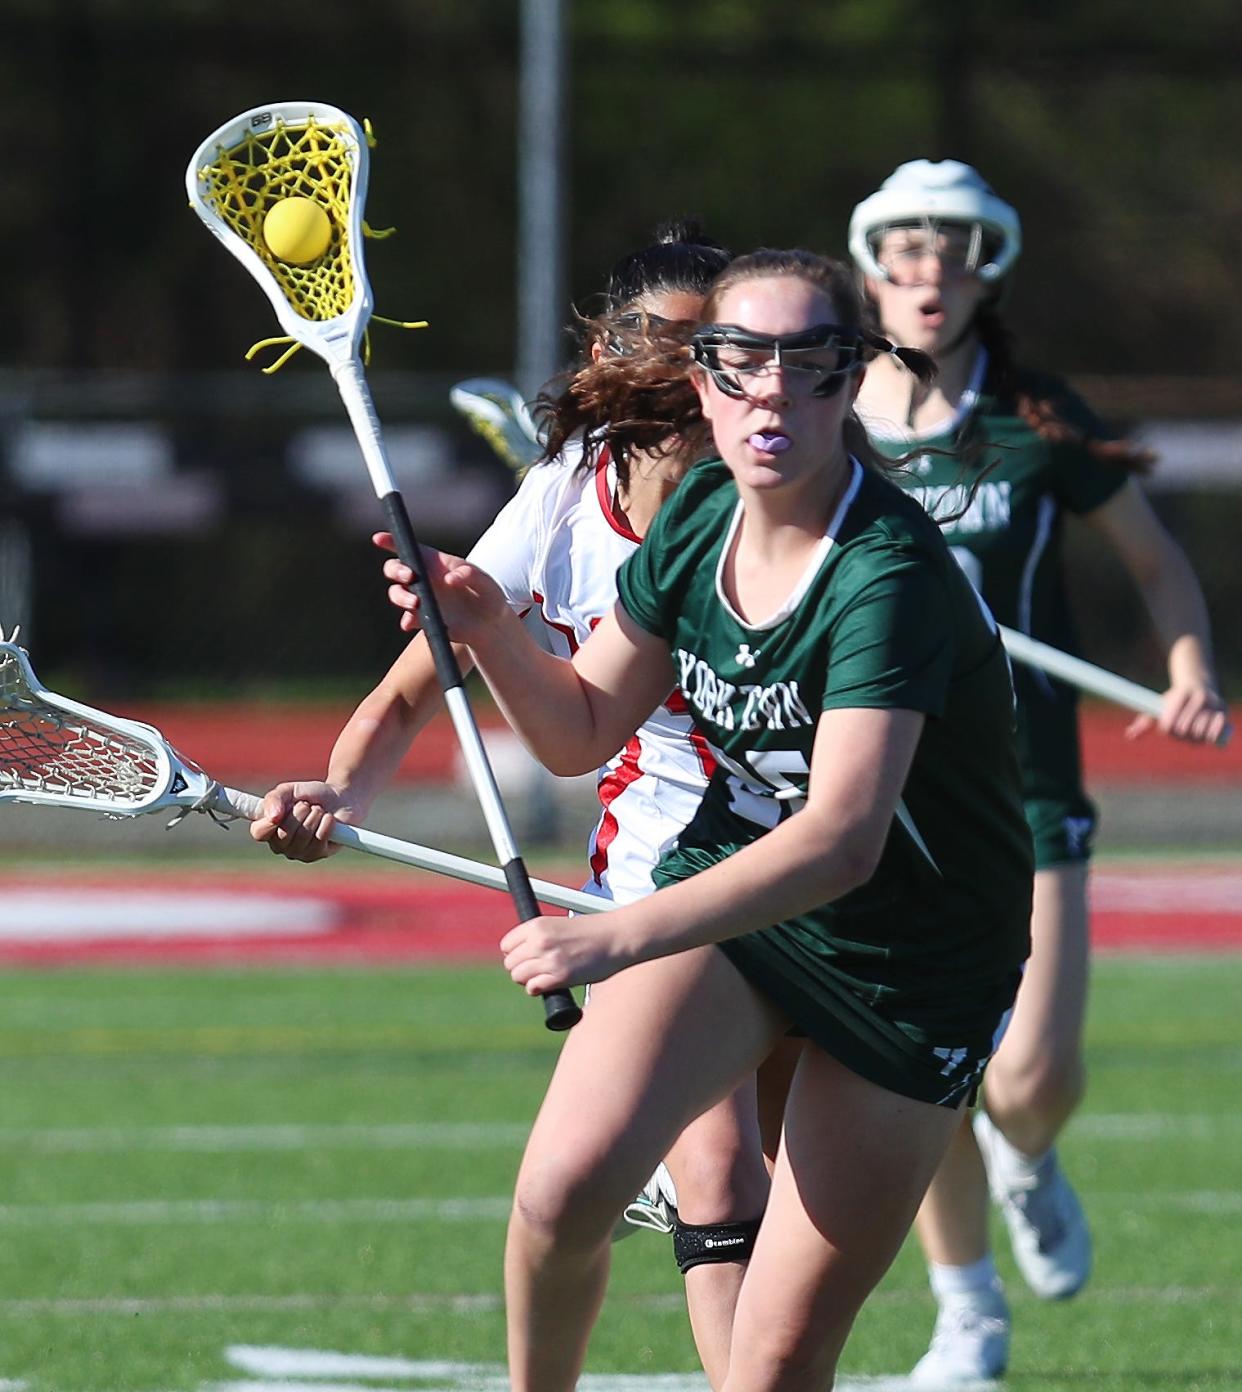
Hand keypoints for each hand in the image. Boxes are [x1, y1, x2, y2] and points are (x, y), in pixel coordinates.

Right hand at [249, 780, 358, 860]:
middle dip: (299, 813)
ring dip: (314, 816)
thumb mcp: (289, 790)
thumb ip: (274, 799)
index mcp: (267, 830)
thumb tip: (273, 817)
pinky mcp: (319, 854)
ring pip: (303, 836)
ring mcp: (299, 853)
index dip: (270, 821)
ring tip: (319, 810)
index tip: (285, 806)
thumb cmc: (310, 795)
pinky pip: (320, 839)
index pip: (258, 833)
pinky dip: (326, 823)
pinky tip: (328, 818)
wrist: (340, 797)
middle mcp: (280, 845)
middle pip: (284, 833)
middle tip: (307, 805)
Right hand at [374, 533, 507, 645]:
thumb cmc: (489, 596)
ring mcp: (421, 598)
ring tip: (417, 603)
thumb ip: (471, 575)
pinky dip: (408, 620)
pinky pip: (408, 619)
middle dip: (396, 570)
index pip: (410, 548)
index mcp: (436, 562)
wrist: (490, 626)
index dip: (391, 541)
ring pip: (396, 593)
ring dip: (401, 596)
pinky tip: (413, 623)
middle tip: (410, 577)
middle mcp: (424, 578)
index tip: (379, 539)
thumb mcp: (487, 583)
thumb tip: (450, 579)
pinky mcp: (422, 619)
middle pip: (395, 568)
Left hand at [500, 912, 636, 995]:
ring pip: (518, 977)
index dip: (515, 953)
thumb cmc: (593, 931)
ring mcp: (550, 959)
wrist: (618, 936)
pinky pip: (532, 988)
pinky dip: (538, 988)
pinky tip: (550, 983)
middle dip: (521, 968)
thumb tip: (522, 956)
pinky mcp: (560, 977)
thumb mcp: (560, 925)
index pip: (507, 945)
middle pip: (510, 963)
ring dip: (529, 980)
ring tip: (546, 976)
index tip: (526, 957)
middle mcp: (540, 941)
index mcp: (538, 925)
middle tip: (538, 969)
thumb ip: (539, 937)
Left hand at [1126, 682, 1230, 745]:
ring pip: (1200, 729)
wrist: (1198, 684)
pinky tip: (1205, 736)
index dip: (1167, 727)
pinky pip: (1218, 727)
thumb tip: (1129, 736)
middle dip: (1179, 733)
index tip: (1165, 728)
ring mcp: (1213, 703)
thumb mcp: (1158, 706)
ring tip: (1190, 733)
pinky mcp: (1223, 711)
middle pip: (1185, 727)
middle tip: (1178, 732)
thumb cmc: (1174, 700)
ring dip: (1194, 736)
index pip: (1171, 718)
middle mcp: (1199, 696)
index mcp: (1181, 693)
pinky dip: (1211, 734)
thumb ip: (1144, 722)